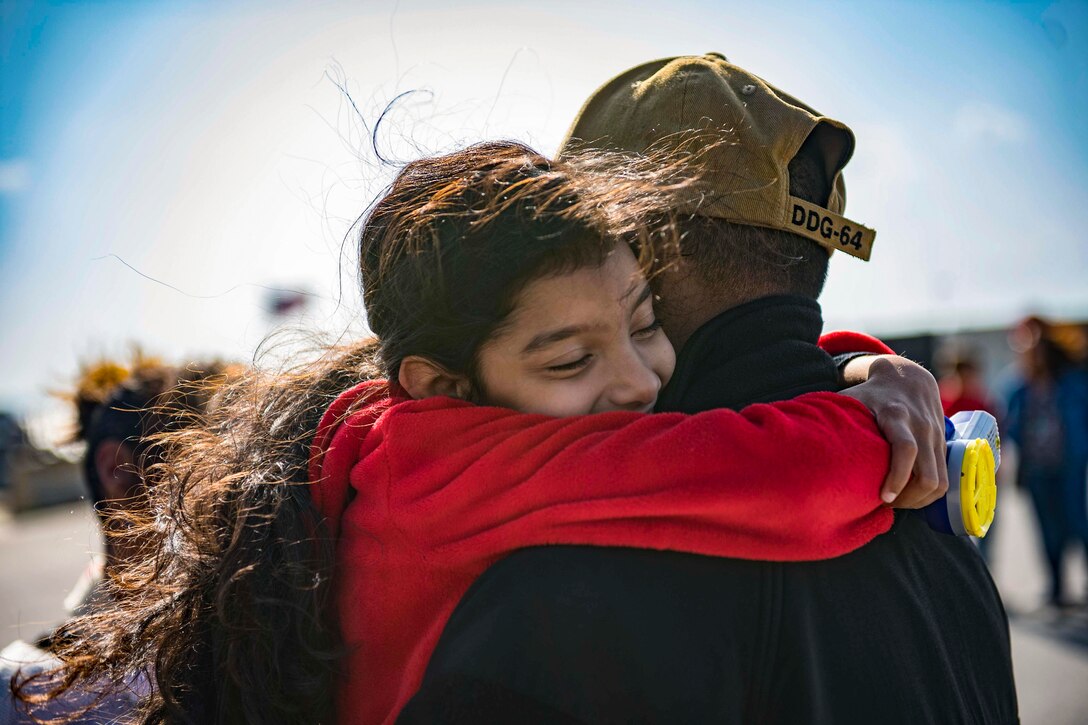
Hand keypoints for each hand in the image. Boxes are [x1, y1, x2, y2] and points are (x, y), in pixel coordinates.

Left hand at [838, 355, 947, 508]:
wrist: (907, 377)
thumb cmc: (870, 394)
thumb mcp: (851, 400)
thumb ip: (832, 419)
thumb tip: (802, 442)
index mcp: (896, 415)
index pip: (906, 449)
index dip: (897, 476)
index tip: (884, 498)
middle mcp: (921, 426)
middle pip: (928, 475)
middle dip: (909, 498)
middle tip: (885, 504)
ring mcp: (937, 436)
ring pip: (940, 482)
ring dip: (920, 501)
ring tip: (897, 502)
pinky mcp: (944, 445)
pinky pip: (945, 479)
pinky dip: (930, 494)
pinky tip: (910, 497)